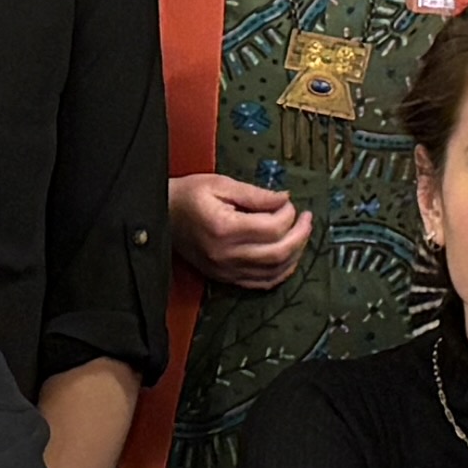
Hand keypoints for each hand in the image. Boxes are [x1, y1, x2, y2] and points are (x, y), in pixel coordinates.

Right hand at [174, 169, 316, 294]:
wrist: (161, 216)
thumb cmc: (188, 196)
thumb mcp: (220, 184)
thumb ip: (255, 194)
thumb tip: (285, 198)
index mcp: (224, 229)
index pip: (272, 228)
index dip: (288, 214)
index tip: (288, 201)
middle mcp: (226, 254)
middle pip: (279, 252)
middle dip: (300, 235)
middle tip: (306, 218)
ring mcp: (226, 270)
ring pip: (274, 271)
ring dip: (295, 254)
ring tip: (300, 235)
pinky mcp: (225, 277)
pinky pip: (261, 283)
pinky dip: (281, 272)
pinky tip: (288, 257)